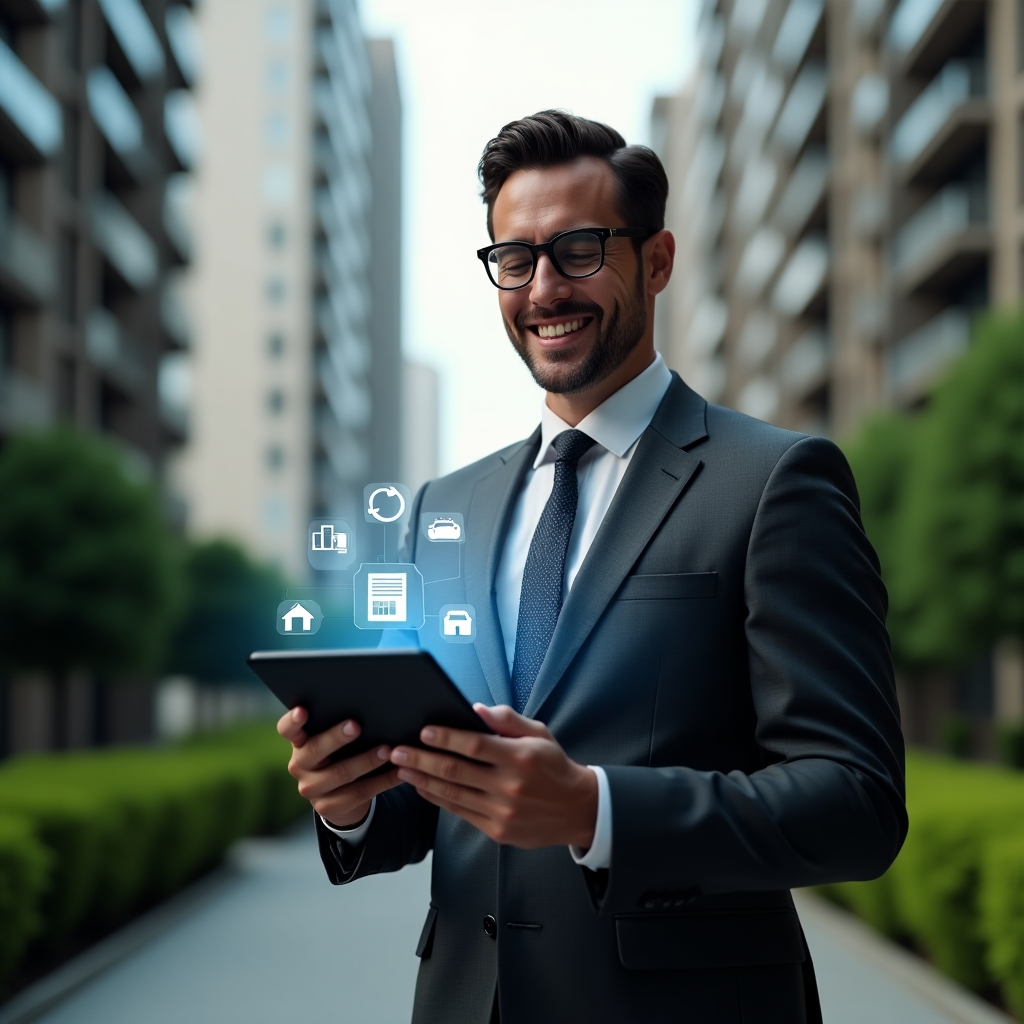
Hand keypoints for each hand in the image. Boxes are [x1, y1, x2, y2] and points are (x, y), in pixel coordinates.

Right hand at [277, 708, 402, 827]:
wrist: (341, 796)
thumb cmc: (341, 754)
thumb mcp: (334, 742)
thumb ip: (340, 726)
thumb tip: (370, 704)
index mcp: (299, 742)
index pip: (287, 729)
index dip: (292, 721)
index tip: (303, 711)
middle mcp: (299, 765)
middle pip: (315, 750)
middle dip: (336, 737)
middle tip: (356, 726)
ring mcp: (310, 789)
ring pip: (340, 774)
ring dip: (366, 761)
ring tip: (387, 750)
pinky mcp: (327, 808)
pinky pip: (359, 793)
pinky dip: (382, 781)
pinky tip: (398, 772)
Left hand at [389, 704, 597, 849]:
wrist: (577, 809)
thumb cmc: (554, 766)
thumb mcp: (539, 733)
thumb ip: (507, 720)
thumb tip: (475, 710)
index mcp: (521, 757)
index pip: (475, 745)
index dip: (446, 737)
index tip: (423, 731)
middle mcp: (510, 786)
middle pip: (456, 770)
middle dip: (421, 759)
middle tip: (397, 750)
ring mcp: (502, 811)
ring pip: (452, 793)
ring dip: (422, 779)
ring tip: (401, 768)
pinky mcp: (497, 830)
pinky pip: (460, 812)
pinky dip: (437, 799)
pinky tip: (422, 787)